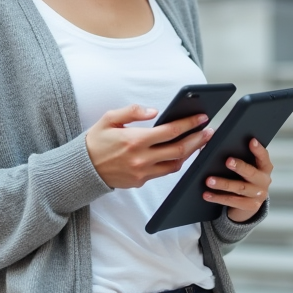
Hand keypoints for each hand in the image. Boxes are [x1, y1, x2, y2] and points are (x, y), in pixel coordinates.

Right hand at [85, 105, 214, 188]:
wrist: (82, 168)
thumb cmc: (96, 141)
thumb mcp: (109, 118)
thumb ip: (132, 112)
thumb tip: (154, 111)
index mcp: (135, 140)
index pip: (171, 131)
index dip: (189, 124)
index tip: (202, 118)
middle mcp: (141, 158)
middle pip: (179, 150)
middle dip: (198, 139)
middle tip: (209, 131)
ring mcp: (142, 172)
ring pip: (175, 164)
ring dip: (190, 153)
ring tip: (199, 142)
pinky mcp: (140, 181)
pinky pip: (163, 172)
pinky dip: (174, 162)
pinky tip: (180, 153)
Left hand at [203, 137, 272, 222]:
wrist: (248, 203)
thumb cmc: (243, 177)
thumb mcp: (244, 166)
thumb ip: (236, 155)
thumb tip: (213, 139)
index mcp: (264, 167)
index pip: (263, 157)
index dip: (258, 149)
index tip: (251, 141)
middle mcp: (264, 181)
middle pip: (251, 173)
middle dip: (239, 167)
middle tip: (227, 161)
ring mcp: (258, 195)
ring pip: (239, 188)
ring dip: (223, 184)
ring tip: (209, 180)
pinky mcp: (249, 207)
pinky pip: (232, 201)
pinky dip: (217, 197)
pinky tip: (206, 194)